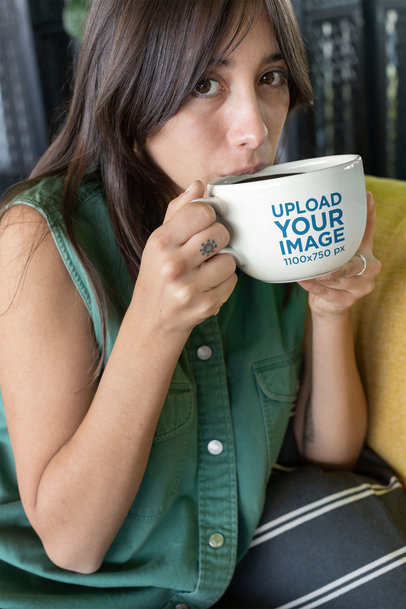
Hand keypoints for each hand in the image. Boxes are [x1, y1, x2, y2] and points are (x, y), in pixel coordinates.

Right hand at [132, 181, 236, 334]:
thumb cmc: (157, 275)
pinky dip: (224, 282)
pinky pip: (232, 281)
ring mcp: (189, 287)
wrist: (152, 321)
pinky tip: (206, 286)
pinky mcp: (206, 305)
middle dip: (218, 239)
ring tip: (204, 271)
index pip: (202, 211)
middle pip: (220, 233)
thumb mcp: (158, 242)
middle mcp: (173, 264)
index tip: (203, 224)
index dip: (208, 216)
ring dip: (221, 263)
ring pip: (229, 259)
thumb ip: (178, 211)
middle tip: (204, 250)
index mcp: (160, 242)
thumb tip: (198, 185)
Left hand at [297, 192, 380, 316]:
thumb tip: (315, 214)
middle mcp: (369, 268)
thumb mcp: (336, 255)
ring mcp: (361, 287)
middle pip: (356, 264)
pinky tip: (304, 280)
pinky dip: (314, 286)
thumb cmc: (332, 274)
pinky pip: (327, 292)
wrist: (330, 304)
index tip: (367, 197)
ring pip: (340, 280)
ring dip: (323, 276)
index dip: (369, 215)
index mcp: (366, 252)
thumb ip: (332, 239)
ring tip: (310, 272)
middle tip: (327, 266)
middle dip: (341, 265)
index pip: (369, 230)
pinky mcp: (347, 301)